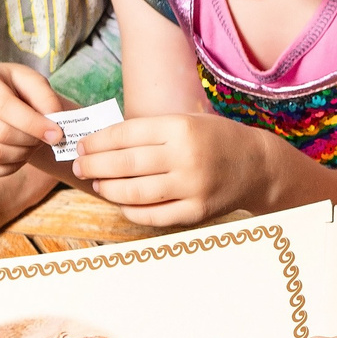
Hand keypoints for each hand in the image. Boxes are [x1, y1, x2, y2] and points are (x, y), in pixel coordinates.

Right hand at [0, 61, 68, 177]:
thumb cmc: (16, 89)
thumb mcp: (33, 82)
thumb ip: (46, 98)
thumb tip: (52, 125)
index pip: (2, 105)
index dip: (32, 123)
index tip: (56, 134)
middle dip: (29, 140)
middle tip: (45, 139)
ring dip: (21, 155)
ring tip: (32, 146)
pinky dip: (6, 168)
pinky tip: (18, 157)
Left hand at [72, 112, 268, 226]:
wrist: (257, 165)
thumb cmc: (213, 139)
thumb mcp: (186, 121)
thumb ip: (148, 132)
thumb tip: (100, 143)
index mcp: (180, 128)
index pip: (125, 134)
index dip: (97, 142)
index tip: (82, 145)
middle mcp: (186, 157)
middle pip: (125, 165)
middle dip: (94, 165)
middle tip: (79, 166)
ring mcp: (192, 187)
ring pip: (134, 193)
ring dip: (108, 189)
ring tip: (97, 183)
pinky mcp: (196, 212)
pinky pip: (152, 215)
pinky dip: (130, 210)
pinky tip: (120, 202)